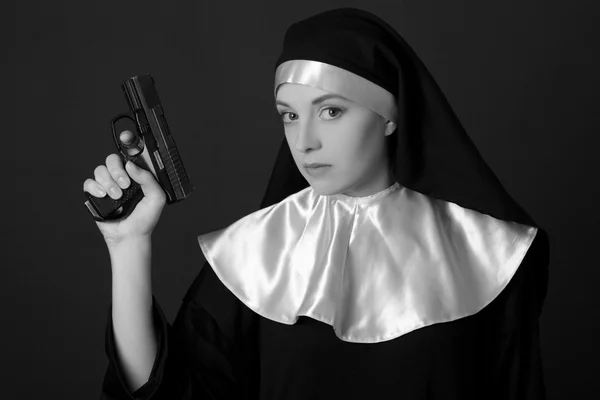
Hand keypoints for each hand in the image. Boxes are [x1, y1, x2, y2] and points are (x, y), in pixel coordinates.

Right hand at [83, 131, 166, 246]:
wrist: (131, 236)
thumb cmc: (146, 218)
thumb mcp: (156, 198)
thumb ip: (148, 179)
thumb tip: (131, 165)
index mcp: (137, 174)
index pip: (132, 154)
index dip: (128, 141)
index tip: (127, 136)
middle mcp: (122, 176)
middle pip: (112, 159)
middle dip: (117, 169)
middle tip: (125, 184)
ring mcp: (108, 184)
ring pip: (100, 170)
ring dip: (109, 182)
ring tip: (117, 196)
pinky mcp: (96, 194)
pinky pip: (89, 182)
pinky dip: (96, 187)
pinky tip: (104, 196)